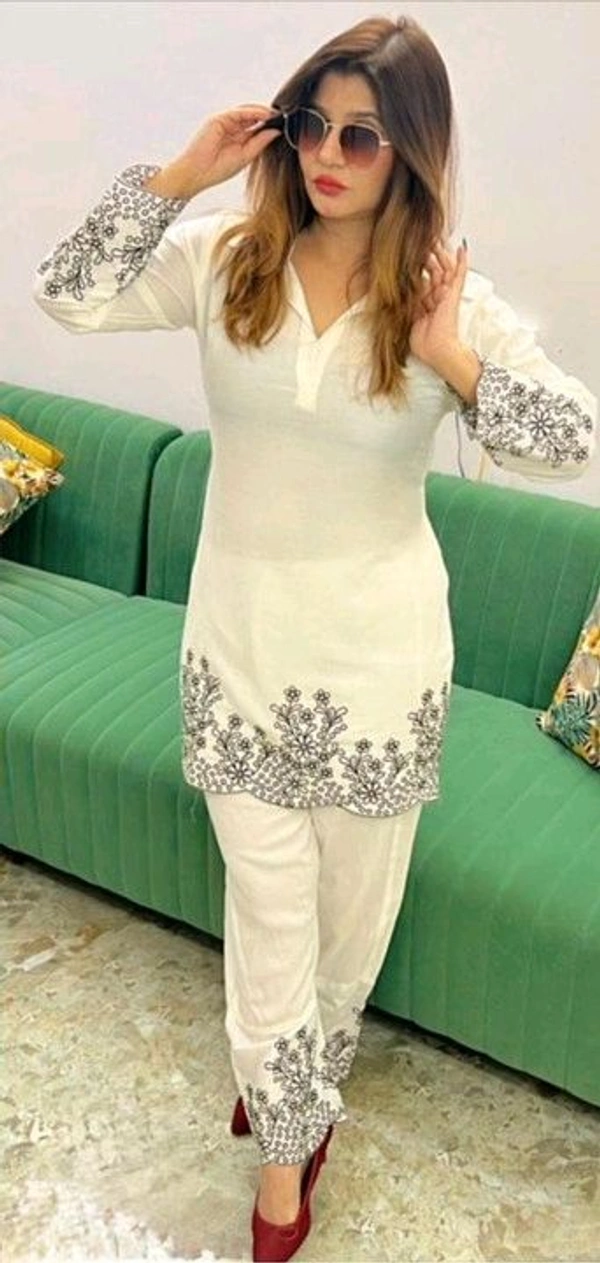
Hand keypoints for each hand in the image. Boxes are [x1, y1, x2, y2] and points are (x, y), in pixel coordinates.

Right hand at [174, 103, 280, 193]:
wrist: (197, 173)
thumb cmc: (217, 169)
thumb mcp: (245, 156)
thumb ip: (260, 142)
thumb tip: (276, 132)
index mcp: (237, 138)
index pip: (256, 127)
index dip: (270, 125)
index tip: (285, 126)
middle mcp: (231, 128)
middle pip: (253, 117)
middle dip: (268, 116)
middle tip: (285, 117)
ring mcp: (224, 122)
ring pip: (247, 112)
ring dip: (263, 112)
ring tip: (278, 115)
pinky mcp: (218, 119)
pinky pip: (239, 112)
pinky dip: (253, 112)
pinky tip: (265, 115)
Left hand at [409, 240, 468, 369]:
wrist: (438, 350)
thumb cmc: (425, 343)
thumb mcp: (410, 319)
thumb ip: (409, 305)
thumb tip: (403, 290)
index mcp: (427, 304)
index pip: (423, 281)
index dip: (418, 269)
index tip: (410, 257)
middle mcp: (438, 297)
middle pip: (434, 271)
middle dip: (428, 257)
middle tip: (422, 242)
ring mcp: (447, 295)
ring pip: (444, 269)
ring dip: (440, 254)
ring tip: (435, 238)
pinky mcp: (453, 294)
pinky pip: (460, 275)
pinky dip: (462, 261)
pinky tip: (462, 248)